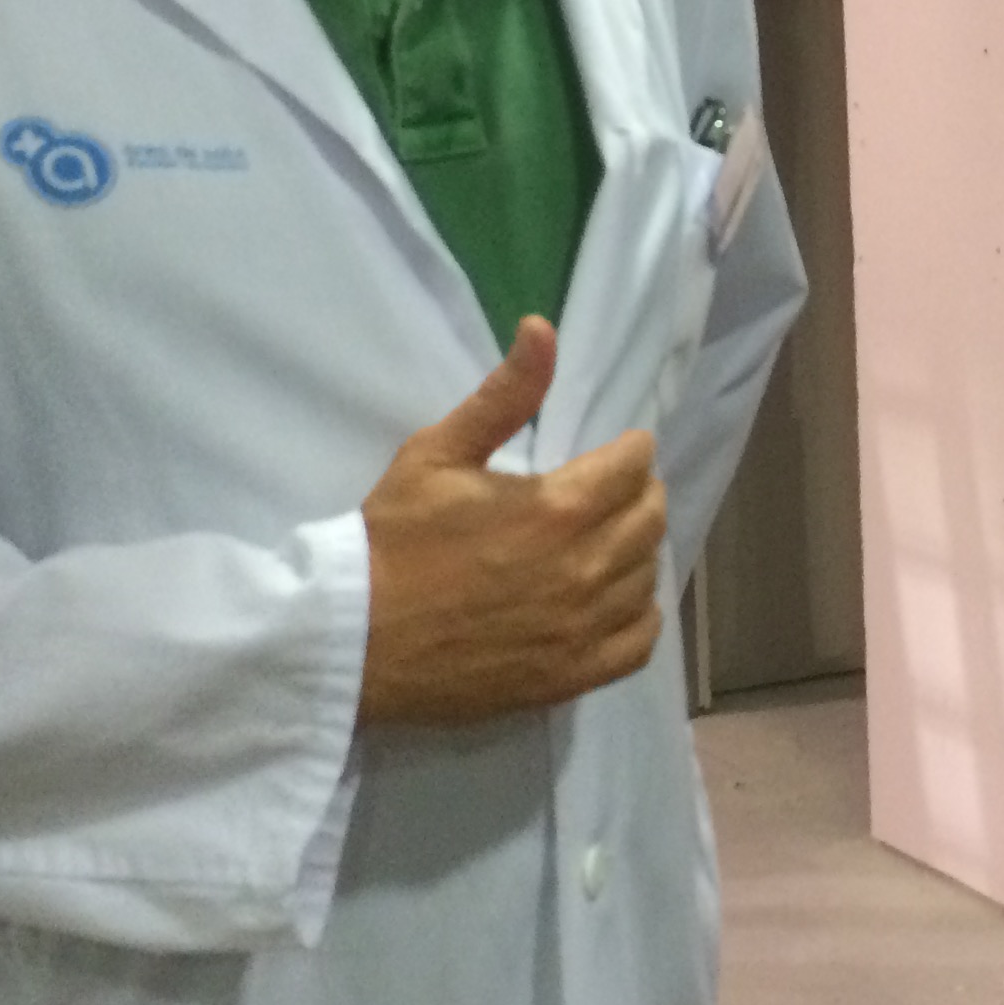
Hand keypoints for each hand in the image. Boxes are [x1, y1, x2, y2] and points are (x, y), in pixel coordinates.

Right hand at [357, 319, 669, 726]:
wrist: (353, 640)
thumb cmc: (391, 541)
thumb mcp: (437, 453)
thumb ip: (502, 395)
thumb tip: (544, 328)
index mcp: (557, 507)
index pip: (633, 466)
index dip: (629, 451)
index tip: (614, 452)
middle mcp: (584, 569)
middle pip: (650, 519)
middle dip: (639, 494)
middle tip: (611, 492)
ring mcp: (582, 628)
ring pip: (648, 577)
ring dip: (637, 552)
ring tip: (607, 542)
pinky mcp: (571, 676)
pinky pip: (639, 643)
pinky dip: (639, 616)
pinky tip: (617, 601)